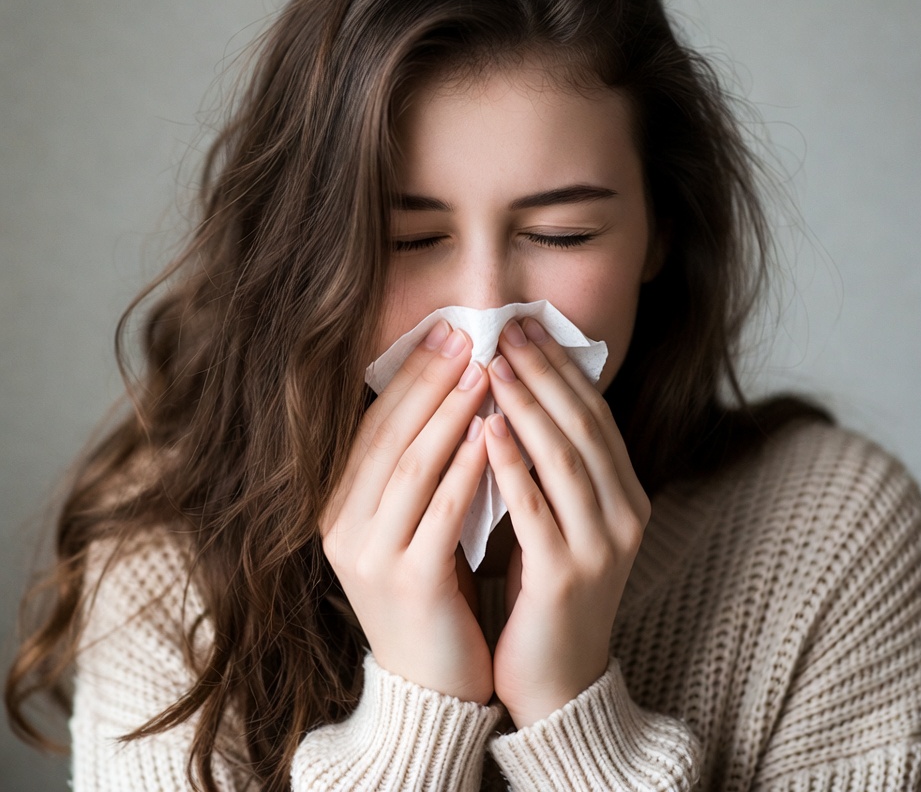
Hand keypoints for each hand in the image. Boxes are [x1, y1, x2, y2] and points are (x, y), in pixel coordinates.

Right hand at [319, 321, 493, 703]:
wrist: (432, 683)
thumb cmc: (431, 590)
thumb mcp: (411, 523)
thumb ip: (418, 466)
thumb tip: (450, 387)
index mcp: (336, 508)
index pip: (372, 425)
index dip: (409, 375)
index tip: (445, 332)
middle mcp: (341, 527)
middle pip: (388, 436)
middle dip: (428, 380)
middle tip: (466, 336)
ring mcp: (370, 556)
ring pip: (411, 466)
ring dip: (448, 414)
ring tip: (482, 371)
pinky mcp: (407, 582)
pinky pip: (440, 511)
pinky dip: (464, 469)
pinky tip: (488, 434)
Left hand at [484, 318, 650, 727]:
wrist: (555, 680)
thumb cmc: (546, 589)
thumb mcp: (562, 519)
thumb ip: (553, 464)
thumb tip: (518, 393)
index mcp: (627, 495)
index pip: (595, 415)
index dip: (561, 367)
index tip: (525, 326)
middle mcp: (626, 514)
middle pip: (583, 426)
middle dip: (544, 372)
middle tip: (506, 328)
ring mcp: (601, 547)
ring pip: (564, 459)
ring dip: (528, 406)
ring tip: (492, 365)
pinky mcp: (566, 577)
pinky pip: (535, 509)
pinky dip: (512, 465)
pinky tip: (486, 429)